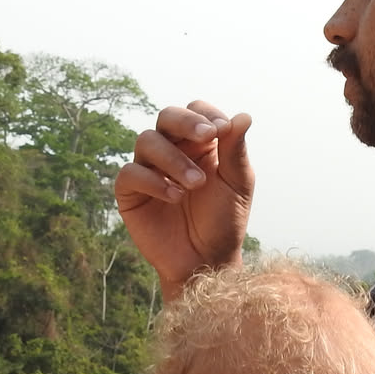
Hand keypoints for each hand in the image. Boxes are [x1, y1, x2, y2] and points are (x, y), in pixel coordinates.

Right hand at [112, 101, 253, 297]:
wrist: (207, 261)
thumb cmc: (224, 221)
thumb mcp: (237, 185)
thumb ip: (236, 151)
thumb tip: (243, 115)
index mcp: (200, 144)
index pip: (196, 111)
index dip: (206, 115)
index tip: (222, 131)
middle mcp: (172, 150)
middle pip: (167, 116)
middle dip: (186, 122)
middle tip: (207, 136)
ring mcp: (149, 169)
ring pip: (147, 141)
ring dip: (174, 158)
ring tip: (196, 183)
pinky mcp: (131, 192)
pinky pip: (130, 173)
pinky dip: (153, 181)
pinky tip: (175, 196)